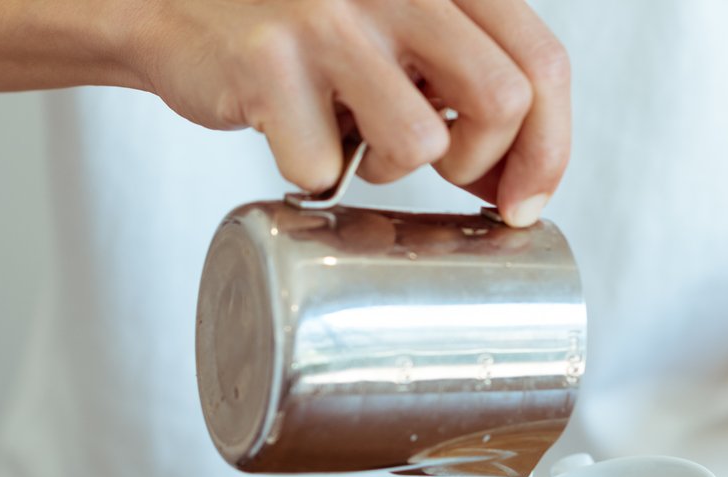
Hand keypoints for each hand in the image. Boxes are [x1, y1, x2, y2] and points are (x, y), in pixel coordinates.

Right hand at [132, 0, 569, 225]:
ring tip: (356, 139)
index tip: (525, 204)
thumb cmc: (307, 30)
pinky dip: (313, 174)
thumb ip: (463, 92)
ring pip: (421, 143)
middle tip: (443, 172)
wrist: (177, 2)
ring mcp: (331, 19)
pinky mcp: (268, 62)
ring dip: (392, 170)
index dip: (549, 148)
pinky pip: (324, 168)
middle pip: (504, 103)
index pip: (542, 62)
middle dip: (481, 163)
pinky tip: (294, 135)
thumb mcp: (402, 40)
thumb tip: (515, 191)